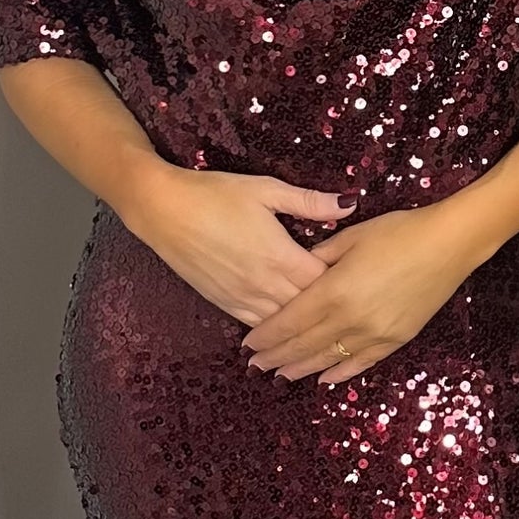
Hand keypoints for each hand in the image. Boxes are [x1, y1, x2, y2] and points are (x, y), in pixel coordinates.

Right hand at [125, 163, 358, 327]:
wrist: (162, 210)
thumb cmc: (214, 194)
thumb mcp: (266, 190)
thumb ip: (310, 202)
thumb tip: (349, 204)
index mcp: (281, 256)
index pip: (326, 282)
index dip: (343, 281)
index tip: (355, 275)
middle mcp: (265, 285)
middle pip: (309, 309)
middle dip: (328, 306)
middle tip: (348, 301)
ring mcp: (243, 299)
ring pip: (285, 324)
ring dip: (303, 322)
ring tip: (324, 321)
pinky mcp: (225, 305)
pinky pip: (259, 326)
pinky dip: (276, 328)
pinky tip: (288, 329)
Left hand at [238, 203, 477, 384]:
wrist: (448, 244)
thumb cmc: (399, 231)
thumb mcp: (351, 237)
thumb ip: (319, 258)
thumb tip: (299, 270)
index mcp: (333, 290)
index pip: (289, 321)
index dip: (266, 335)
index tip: (248, 344)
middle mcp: (350, 318)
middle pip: (303, 345)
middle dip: (276, 357)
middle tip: (255, 366)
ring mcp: (374, 333)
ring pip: (328, 359)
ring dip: (301, 369)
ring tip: (280, 376)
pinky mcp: (395, 339)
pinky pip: (361, 363)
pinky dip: (339, 372)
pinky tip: (323, 378)